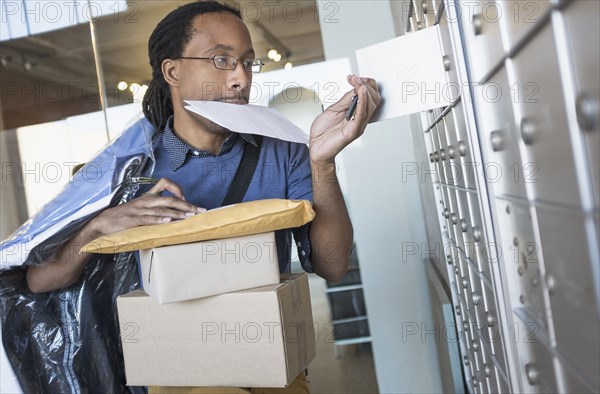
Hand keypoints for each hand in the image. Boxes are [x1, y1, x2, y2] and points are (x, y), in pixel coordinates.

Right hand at [86, 177, 204, 236]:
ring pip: (162, 209)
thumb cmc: (124, 217)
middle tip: (200, 211)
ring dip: (178, 213)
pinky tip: (169, 221)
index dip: (178, 189)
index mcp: (147, 196)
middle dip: (187, 205)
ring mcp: (139, 210)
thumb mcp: (140, 208)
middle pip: (170, 199)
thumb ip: (155, 208)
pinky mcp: (133, 220)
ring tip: (190, 216)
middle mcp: (145, 201)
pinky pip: (148, 218)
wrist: (102, 223)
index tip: (187, 199)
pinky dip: (160, 219)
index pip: (164, 183)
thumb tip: (173, 213)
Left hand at [309, 75, 380, 162]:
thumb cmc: (323, 131)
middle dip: (366, 85)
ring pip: (370, 105)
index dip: (365, 84)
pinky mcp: (353, 131)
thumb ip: (345, 100)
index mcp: (355, 113)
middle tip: (356, 78)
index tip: (355, 77)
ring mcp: (358, 125)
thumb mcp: (333, 109)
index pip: (368, 96)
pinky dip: (362, 102)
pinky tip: (360, 92)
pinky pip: (361, 115)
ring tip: (358, 82)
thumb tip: (355, 88)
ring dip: (364, 90)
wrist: (316, 148)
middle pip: (373, 99)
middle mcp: (359, 119)